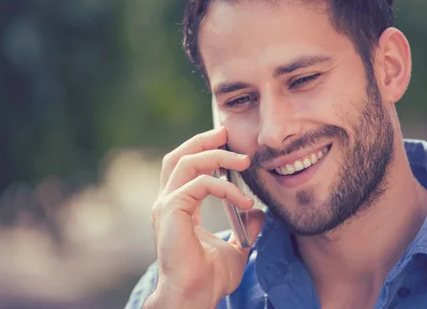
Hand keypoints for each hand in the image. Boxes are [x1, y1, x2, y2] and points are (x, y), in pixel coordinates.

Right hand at [145, 126, 265, 308]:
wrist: (196, 296)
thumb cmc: (210, 277)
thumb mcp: (236, 247)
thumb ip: (245, 228)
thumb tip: (259, 213)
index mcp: (178, 207)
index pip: (185, 167)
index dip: (204, 151)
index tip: (227, 142)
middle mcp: (168, 202)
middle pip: (178, 156)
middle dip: (203, 140)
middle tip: (227, 133)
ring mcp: (167, 205)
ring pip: (188, 162)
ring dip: (218, 156)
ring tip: (245, 161)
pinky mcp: (172, 210)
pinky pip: (201, 184)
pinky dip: (225, 187)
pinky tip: (244, 201)